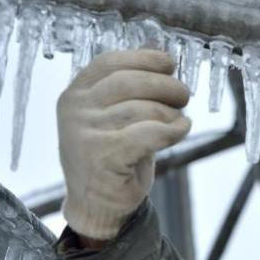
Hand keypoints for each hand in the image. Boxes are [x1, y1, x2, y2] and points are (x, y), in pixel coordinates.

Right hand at [57, 49, 190, 240]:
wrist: (99, 205)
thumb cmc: (113, 157)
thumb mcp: (113, 117)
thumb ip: (129, 89)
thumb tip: (160, 55)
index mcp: (75, 95)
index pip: (109, 63)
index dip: (143, 59)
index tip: (169, 63)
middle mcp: (75, 111)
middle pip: (129, 82)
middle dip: (165, 85)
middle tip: (184, 95)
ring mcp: (85, 134)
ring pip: (142, 109)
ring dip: (170, 112)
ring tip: (179, 120)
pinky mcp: (103, 158)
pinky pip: (149, 134)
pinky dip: (173, 130)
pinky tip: (181, 130)